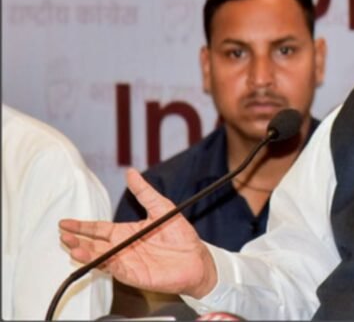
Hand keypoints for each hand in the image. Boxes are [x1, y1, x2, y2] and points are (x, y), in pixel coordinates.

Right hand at [59, 169, 217, 297]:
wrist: (197, 259)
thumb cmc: (180, 236)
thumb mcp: (161, 208)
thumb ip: (144, 192)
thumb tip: (131, 172)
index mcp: (126, 232)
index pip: (98, 228)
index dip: (81, 226)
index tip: (65, 222)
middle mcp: (123, 248)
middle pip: (94, 244)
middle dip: (77, 240)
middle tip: (63, 235)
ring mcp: (127, 262)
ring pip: (100, 258)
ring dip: (86, 253)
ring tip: (72, 247)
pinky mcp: (134, 274)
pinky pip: (117, 269)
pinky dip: (106, 264)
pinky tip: (97, 258)